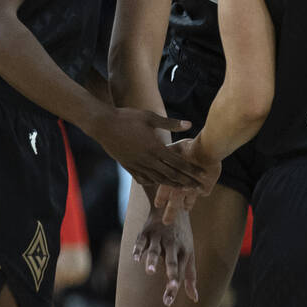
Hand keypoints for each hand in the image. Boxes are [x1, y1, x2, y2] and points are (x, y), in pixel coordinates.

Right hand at [90, 108, 207, 188]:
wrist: (103, 125)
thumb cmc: (128, 117)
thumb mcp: (150, 117)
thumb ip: (170, 123)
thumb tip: (190, 124)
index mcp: (155, 148)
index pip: (178, 162)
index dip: (192, 170)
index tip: (203, 176)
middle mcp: (147, 160)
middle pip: (171, 175)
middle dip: (186, 182)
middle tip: (199, 188)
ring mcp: (136, 165)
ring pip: (157, 179)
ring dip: (171, 185)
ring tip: (183, 190)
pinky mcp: (128, 166)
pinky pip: (142, 178)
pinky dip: (152, 182)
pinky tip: (157, 183)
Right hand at [132, 205, 198, 306]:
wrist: (173, 206)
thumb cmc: (182, 237)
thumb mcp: (189, 253)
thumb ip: (190, 276)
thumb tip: (194, 298)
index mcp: (184, 251)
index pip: (180, 271)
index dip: (174, 285)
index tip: (168, 301)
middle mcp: (173, 244)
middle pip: (172, 261)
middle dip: (172, 274)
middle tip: (171, 288)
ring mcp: (159, 237)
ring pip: (155, 250)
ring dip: (154, 261)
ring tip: (151, 272)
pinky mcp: (147, 232)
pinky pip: (141, 241)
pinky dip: (138, 249)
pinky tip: (135, 258)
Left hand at [153, 138, 220, 223]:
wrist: (207, 151)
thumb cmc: (188, 148)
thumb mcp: (173, 148)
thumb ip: (166, 154)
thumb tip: (157, 152)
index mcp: (169, 180)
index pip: (162, 194)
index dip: (160, 200)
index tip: (158, 205)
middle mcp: (180, 188)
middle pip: (174, 205)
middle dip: (170, 214)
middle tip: (166, 223)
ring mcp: (194, 190)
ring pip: (190, 201)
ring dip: (188, 204)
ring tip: (187, 209)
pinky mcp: (206, 188)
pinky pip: (204, 192)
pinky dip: (203, 190)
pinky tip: (203, 188)